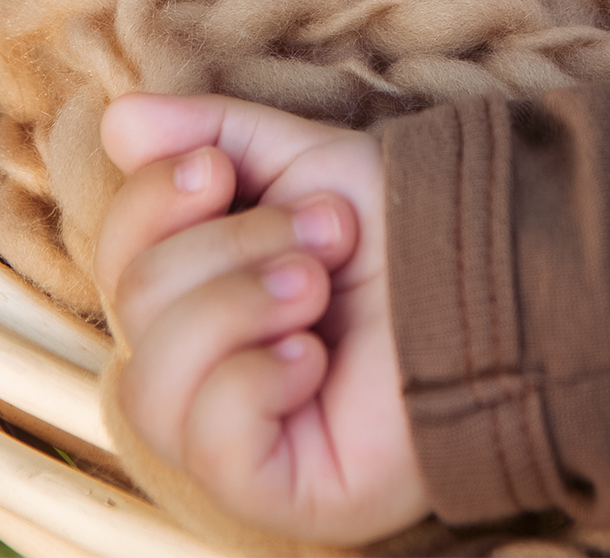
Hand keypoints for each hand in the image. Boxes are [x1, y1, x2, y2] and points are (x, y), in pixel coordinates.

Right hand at [96, 93, 428, 544]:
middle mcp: (197, 366)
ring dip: (239, 306)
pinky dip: (256, 380)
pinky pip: (207, 440)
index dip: (152, 201)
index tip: (220, 171)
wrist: (491, 285)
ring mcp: (226, 435)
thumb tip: (120, 119)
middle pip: (135, 300)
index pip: (117, 253)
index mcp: (197, 290)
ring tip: (316, 288)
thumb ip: (213, 134)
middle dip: (236, 244)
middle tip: (327, 231)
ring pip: (151, 380)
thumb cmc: (402, 229)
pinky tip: (313, 358)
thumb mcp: (306, 162)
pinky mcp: (266, 489)